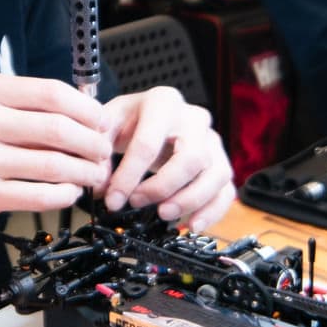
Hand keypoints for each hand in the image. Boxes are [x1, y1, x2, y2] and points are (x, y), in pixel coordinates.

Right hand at [0, 75, 112, 232]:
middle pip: (58, 129)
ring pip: (53, 164)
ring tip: (95, 175)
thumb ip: (24, 107)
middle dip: (92, 143)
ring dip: (84, 172)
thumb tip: (82, 114)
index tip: (102, 121)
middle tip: (104, 152)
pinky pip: (38, 195)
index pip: (51, 93)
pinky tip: (70, 192)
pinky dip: (63, 195)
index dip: (86, 109)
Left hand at [100, 87, 234, 229]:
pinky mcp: (221, 163)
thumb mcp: (108, 124)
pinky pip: (227, 190)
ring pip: (215, 174)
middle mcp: (194, 119)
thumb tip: (100, 183)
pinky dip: (213, 211)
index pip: (148, 143)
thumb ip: (99, 151)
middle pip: (191, 158)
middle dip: (162, 187)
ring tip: (164, 214)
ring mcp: (212, 141)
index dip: (128, 176)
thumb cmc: (131, 121)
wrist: (152, 117)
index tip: (113, 199)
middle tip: (137, 202)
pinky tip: (194, 224)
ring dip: (190, 200)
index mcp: (163, 102)